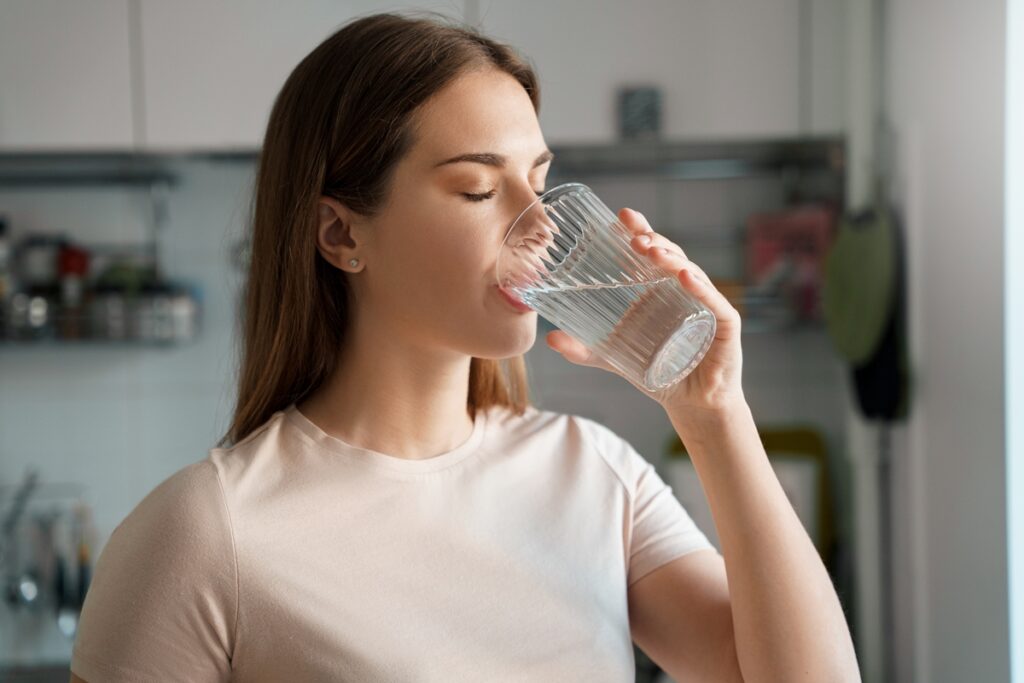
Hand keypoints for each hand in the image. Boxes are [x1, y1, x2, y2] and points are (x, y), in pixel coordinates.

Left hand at [545, 207, 745, 414]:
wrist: (692, 403)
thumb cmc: (659, 372)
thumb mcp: (614, 358)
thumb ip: (584, 349)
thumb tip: (550, 339)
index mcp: (661, 290)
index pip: (651, 253)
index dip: (639, 232)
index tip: (621, 217)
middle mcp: (685, 290)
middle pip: (671, 256)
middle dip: (653, 241)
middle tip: (633, 234)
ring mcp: (706, 304)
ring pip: (691, 273)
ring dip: (672, 259)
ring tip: (652, 250)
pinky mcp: (725, 325)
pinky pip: (713, 302)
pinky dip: (701, 288)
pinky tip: (685, 277)